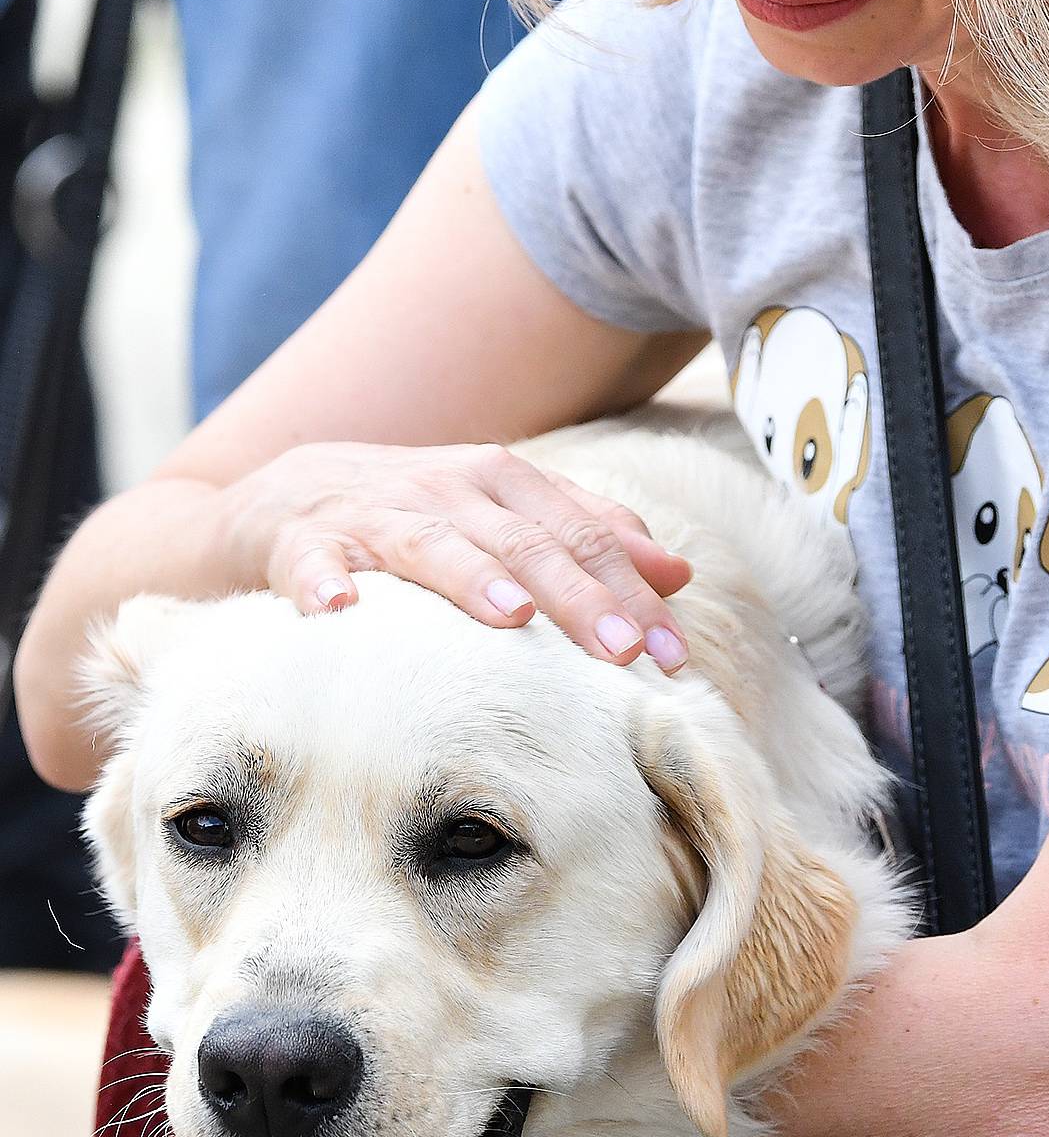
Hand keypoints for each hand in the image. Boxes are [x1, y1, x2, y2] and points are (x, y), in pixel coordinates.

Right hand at [223, 440, 694, 668]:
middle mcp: (445, 488)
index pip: (583, 536)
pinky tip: (339, 610)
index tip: (673, 655)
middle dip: (578, 596)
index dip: (632, 592)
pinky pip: (313, 562)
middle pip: (524, 542)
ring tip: (512, 615)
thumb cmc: (418, 514)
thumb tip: (678, 574)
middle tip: (623, 651)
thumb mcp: (508, 515)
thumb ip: (590, 538)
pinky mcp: (301, 541)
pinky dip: (325, 581)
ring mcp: (372, 513)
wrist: (282, 495)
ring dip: (471, 577)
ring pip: (431, 542)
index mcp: (503, 481)